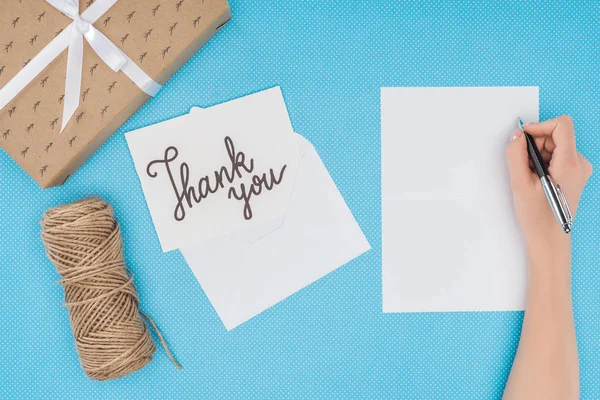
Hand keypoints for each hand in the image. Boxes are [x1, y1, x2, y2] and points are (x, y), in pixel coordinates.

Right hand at [505, 115, 591, 263]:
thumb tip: (517, 136)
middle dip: (536, 145)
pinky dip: (543, 162)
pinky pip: (557, 156)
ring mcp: (579, 170)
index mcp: (570, 164)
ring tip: (529, 176)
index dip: (540, 126)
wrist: (549, 239)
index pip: (562, 125)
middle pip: (557, 135)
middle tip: (523, 165)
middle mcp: (580, 164)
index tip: (524, 137)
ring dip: (538, 155)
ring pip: (555, 146)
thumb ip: (515, 155)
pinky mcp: (574, 175)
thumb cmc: (537, 216)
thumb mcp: (520, 183)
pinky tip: (536, 179)